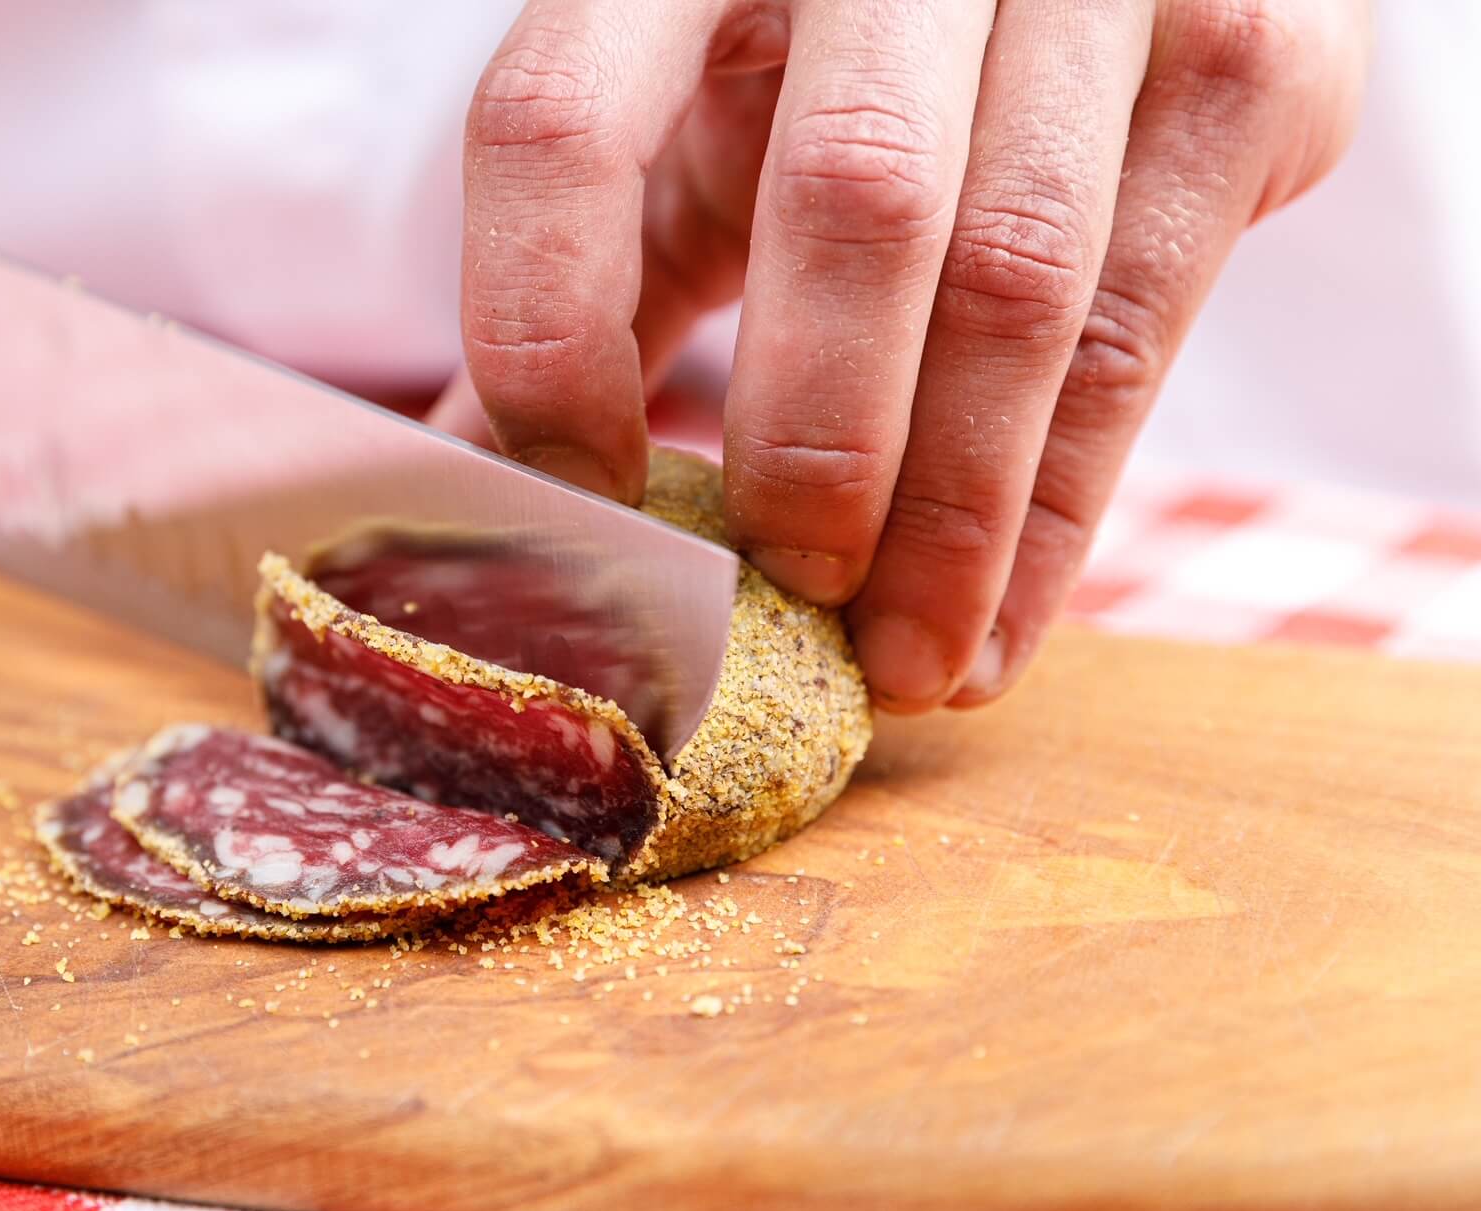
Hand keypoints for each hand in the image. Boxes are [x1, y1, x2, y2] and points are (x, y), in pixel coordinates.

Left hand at [432, 0, 1368, 710]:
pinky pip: (1139, 321)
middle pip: (845, 199)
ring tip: (906, 663)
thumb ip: (597, 280)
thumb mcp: (695, 130)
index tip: (577, 500)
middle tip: (790, 603)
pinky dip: (1058, 507)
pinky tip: (994, 622)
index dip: (543, 332)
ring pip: (1016, 279)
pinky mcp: (1237, 50)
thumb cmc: (835, 66)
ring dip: (954, 518)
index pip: (556, 124)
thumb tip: (458, 491)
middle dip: (815, 446)